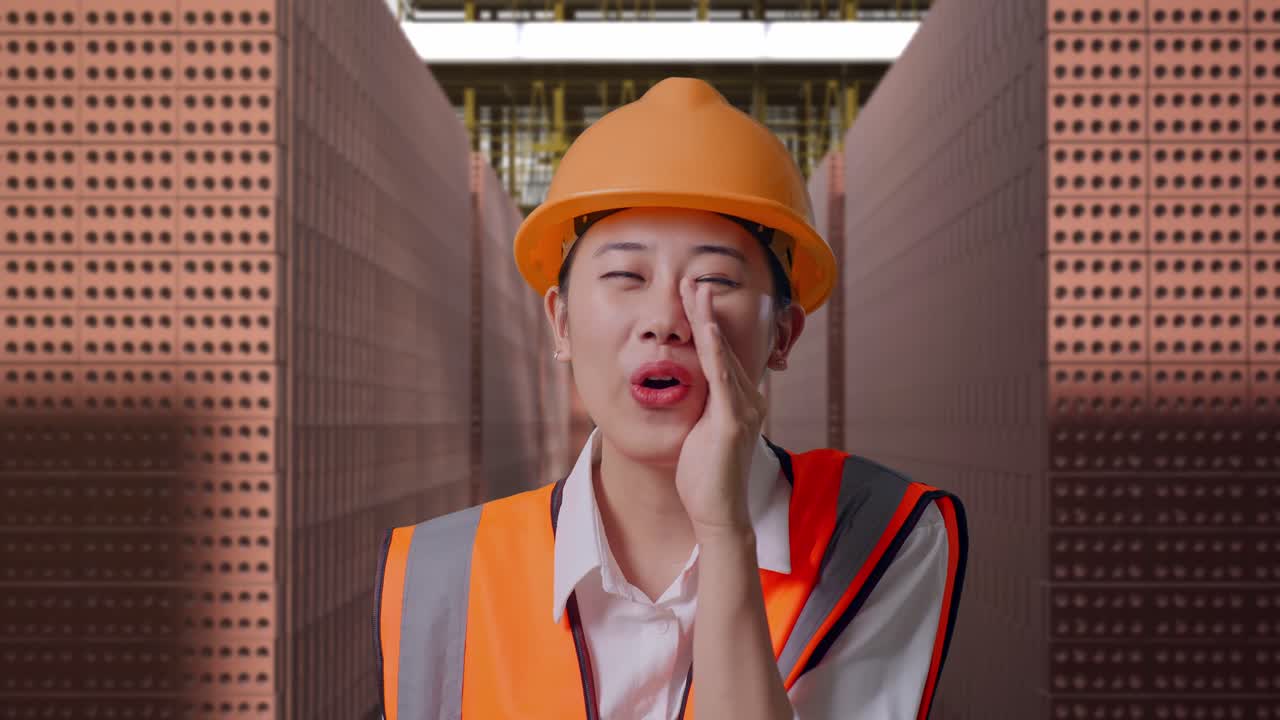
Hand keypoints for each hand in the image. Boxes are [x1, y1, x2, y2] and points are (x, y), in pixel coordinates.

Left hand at [674, 276, 767, 539]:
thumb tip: (686, 387)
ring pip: (723, 354)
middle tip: (693, 279)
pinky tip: (706, 328)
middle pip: (724, 345)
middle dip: (706, 311)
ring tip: (696, 290)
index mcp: (741, 400)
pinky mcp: (731, 422)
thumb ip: (700, 406)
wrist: (717, 512)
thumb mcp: (700, 431)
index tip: (694, 294)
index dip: (708, 321)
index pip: (722, 352)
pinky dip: (714, 350)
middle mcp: (748, 399)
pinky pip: (722, 379)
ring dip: (708, 320)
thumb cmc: (705, 476)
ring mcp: (743, 409)